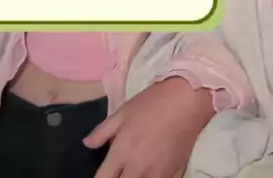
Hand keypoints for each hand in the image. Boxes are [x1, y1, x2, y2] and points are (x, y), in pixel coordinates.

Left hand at [84, 78, 213, 177]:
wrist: (186, 103)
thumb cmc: (151, 104)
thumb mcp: (122, 113)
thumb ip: (102, 132)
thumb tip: (86, 144)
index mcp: (122, 153)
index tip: (101, 174)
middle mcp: (138, 170)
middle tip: (116, 172)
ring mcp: (157, 176)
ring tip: (132, 171)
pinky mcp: (173, 176)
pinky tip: (149, 173)